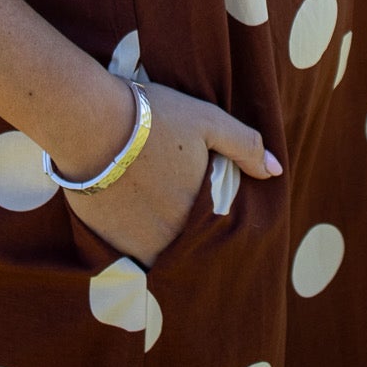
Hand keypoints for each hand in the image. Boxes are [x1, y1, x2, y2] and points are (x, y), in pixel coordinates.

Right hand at [61, 79, 281, 267]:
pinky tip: (121, 204)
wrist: (90, 122)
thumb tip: (275, 171)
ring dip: (153, 232)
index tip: (194, 195)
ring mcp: (136, 243)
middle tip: (165, 195)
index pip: (213, 227)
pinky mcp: (105, 241)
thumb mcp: (208, 121)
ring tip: (143, 200)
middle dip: (180, 224)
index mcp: (200, 212)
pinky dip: (125, 232)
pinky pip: (123, 247)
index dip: (206, 213)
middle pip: (183, 238)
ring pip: (154, 247)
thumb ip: (245, 147)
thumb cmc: (154, 118)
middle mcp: (171, 238)